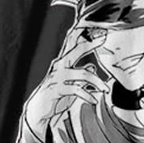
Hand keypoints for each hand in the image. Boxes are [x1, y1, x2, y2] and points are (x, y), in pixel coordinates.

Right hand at [23, 27, 108, 141]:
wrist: (38, 110)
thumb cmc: (56, 96)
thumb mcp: (71, 84)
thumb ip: (80, 75)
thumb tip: (91, 67)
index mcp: (63, 63)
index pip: (74, 46)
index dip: (87, 38)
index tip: (102, 32)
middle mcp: (59, 66)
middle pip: (76, 51)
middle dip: (90, 44)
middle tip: (103, 38)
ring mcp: (57, 77)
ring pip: (83, 74)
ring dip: (97, 82)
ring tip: (105, 90)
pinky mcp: (56, 89)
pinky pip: (76, 89)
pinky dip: (88, 95)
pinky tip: (94, 100)